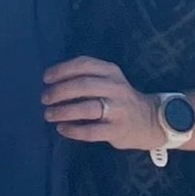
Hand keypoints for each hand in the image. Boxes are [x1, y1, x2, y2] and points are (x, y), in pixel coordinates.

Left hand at [42, 57, 160, 150]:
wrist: (149, 121)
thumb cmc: (119, 99)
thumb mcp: (109, 80)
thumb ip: (87, 77)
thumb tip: (53, 83)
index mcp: (111, 71)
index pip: (84, 64)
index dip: (62, 70)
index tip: (46, 78)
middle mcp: (116, 88)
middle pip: (83, 85)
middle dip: (59, 91)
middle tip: (44, 99)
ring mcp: (118, 109)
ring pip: (86, 108)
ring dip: (63, 111)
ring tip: (48, 114)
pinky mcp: (117, 130)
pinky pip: (91, 131)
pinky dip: (73, 130)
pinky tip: (62, 129)